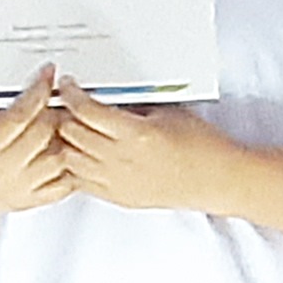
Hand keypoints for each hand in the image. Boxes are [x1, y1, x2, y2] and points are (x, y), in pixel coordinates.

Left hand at [50, 78, 240, 214]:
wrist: (219, 179)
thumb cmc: (202, 145)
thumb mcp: (166, 112)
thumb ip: (130, 105)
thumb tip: (99, 95)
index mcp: (137, 134)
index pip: (85, 110)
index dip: (70, 93)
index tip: (67, 85)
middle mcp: (123, 160)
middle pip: (70, 133)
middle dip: (63, 114)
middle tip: (64, 105)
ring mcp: (118, 182)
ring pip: (68, 159)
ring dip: (65, 142)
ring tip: (71, 130)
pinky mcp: (118, 197)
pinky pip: (79, 181)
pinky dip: (74, 165)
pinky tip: (80, 154)